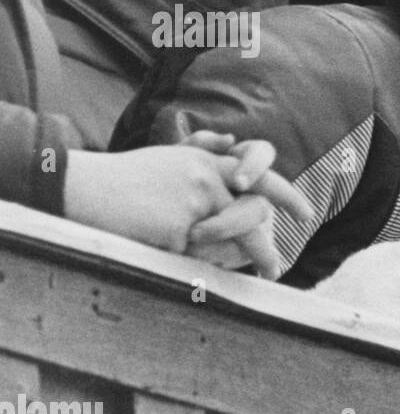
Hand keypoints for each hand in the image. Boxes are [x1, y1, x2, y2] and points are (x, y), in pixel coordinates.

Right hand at [63, 141, 311, 278]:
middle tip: (278, 268)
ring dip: (251, 257)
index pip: (259, 174)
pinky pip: (198, 257)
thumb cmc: (121, 181)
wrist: (80, 187)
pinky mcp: (181, 227)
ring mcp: (196, 201)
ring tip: (262, 273)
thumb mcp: (166, 159)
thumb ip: (199, 152)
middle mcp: (207, 175)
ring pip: (236, 236)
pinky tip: (178, 263)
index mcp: (205, 160)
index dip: (285, 194)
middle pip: (255, 211)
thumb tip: (229, 140)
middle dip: (267, 243)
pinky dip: (193, 263)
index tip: (306, 214)